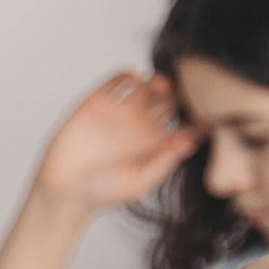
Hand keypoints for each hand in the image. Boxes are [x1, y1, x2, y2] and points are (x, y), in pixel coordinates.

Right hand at [32, 69, 195, 212]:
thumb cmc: (103, 193)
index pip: (185, 122)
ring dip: (157, 80)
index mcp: (157, 144)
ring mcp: (120, 113)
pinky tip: (131, 81)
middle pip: (170, 99)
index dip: (197, 114)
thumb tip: (192, 142)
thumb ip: (165, 160)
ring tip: (158, 86)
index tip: (204, 110)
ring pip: (147, 85)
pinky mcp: (97, 103)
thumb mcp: (140, 181)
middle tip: (182, 91)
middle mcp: (142, 126)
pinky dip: (127, 75)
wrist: (64, 190)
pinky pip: (117, 81)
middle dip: (180, 91)